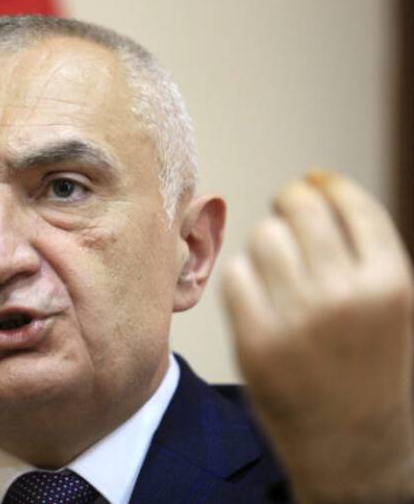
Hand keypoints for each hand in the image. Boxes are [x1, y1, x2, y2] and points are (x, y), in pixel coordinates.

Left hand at [221, 172, 413, 502]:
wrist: (352, 445)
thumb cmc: (370, 366)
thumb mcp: (390, 306)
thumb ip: (361, 251)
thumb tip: (313, 183)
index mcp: (390, 284)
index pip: (350, 203)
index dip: (325, 184)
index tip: (311, 181)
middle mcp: (345, 296)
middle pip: (300, 207)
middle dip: (291, 203)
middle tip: (286, 212)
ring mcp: (296, 320)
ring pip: (264, 236)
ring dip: (267, 242)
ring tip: (278, 267)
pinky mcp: (254, 341)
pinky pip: (235, 274)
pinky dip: (243, 278)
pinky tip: (258, 296)